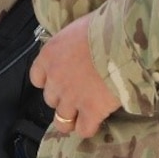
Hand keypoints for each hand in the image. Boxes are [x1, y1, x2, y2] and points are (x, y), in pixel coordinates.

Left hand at [29, 12, 121, 138]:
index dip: (49, 81)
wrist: (121, 42)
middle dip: (63, 98)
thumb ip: (70, 46)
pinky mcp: (91, 111)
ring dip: (71, 119)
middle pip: (50, 99)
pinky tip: (96, 121)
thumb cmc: (103, 27)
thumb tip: (77, 48)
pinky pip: (83, 129)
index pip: (37, 78)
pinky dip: (88, 128)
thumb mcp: (77, 30)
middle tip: (78, 94)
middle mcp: (55, 79)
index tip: (59, 81)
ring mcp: (71, 97)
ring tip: (82, 117)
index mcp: (49, 56)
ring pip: (61, 121)